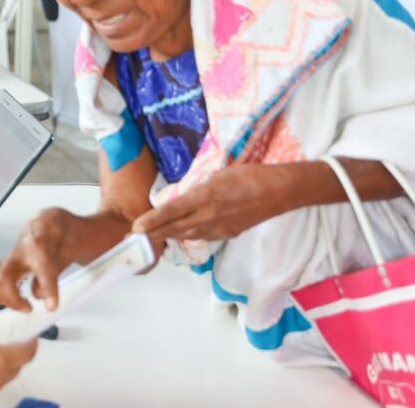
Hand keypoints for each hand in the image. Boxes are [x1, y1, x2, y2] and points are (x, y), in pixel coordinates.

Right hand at [0, 208, 82, 312]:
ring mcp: (9, 257)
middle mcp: (19, 251)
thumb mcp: (68, 252)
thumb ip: (54, 274)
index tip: (51, 306)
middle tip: (28, 308)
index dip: (47, 288)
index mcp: (39, 244)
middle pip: (3, 277)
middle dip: (12, 299)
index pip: (41, 267)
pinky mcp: (3, 263)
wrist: (53, 223)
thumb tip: (38, 295)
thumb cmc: (61, 236)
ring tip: (14, 304)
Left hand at [131, 163, 285, 245]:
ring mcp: (219, 228)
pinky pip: (201, 236)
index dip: (152, 220)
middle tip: (135, 238)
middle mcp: (209, 216)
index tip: (136, 227)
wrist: (279, 192)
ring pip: (187, 234)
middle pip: (175, 228)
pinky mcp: (227, 234)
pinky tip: (178, 233)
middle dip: (154, 233)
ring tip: (150, 237)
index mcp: (205, 197)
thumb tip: (184, 196)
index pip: (172, 211)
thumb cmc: (249, 175)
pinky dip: (186, 234)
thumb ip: (198, 188)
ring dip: (168, 235)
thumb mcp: (218, 175)